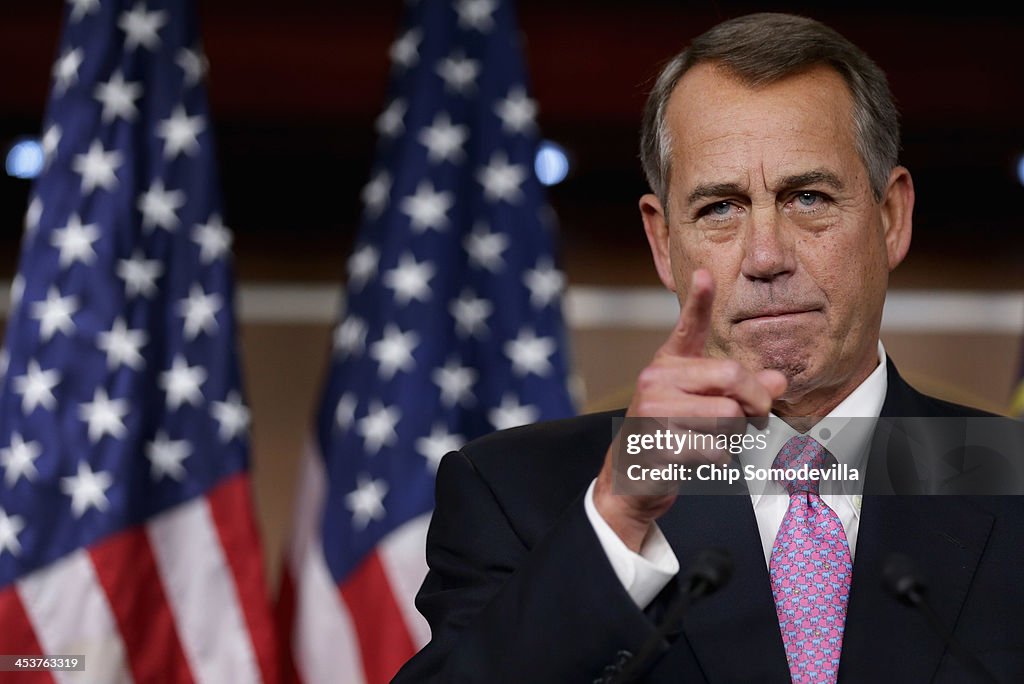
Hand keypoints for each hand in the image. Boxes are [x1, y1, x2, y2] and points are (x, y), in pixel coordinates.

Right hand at [593, 269, 787, 551]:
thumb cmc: (671, 434)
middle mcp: (656, 379)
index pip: (686, 326)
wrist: (631, 476)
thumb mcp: (704, 404)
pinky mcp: (656, 442)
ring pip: (728, 414)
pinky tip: (701, 456)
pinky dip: (720, 456)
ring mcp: (653, 410)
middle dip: (755, 400)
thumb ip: (742, 389)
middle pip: (731, 376)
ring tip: (716, 439)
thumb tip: (779, 382)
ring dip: (735, 434)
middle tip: (757, 416)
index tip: (706, 275)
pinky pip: (714, 446)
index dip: (698, 300)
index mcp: (668, 364)